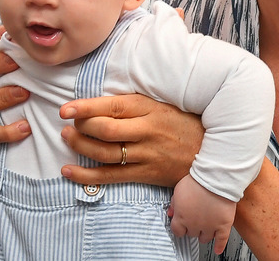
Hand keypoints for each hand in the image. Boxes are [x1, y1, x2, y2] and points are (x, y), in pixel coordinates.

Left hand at [58, 94, 203, 186]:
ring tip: (66, 139)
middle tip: (67, 124)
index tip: (66, 109)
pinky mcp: (146, 174)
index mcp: (149, 108)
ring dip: (80, 147)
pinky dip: (86, 175)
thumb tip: (98, 101)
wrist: (213, 152)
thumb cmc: (183, 123)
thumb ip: (133, 103)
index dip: (85, 108)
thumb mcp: (161, 104)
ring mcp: (146, 154)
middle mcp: (147, 131)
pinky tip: (69, 171)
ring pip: (104, 153)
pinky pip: (110, 177)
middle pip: (105, 130)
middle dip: (80, 127)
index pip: (112, 106)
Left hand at [169, 175, 235, 254]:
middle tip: (195, 222)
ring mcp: (209, 226)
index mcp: (182, 217)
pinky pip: (222, 240)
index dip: (179, 228)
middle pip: (191, 234)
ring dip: (204, 235)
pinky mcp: (223, 225)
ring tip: (205, 229)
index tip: (181, 227)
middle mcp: (194, 225)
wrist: (215, 178)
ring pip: (205, 238)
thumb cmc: (197, 182)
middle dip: (192, 228)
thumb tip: (171, 213)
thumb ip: (174, 204)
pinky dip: (220, 246)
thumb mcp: (178, 190)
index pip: (177, 231)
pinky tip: (218, 249)